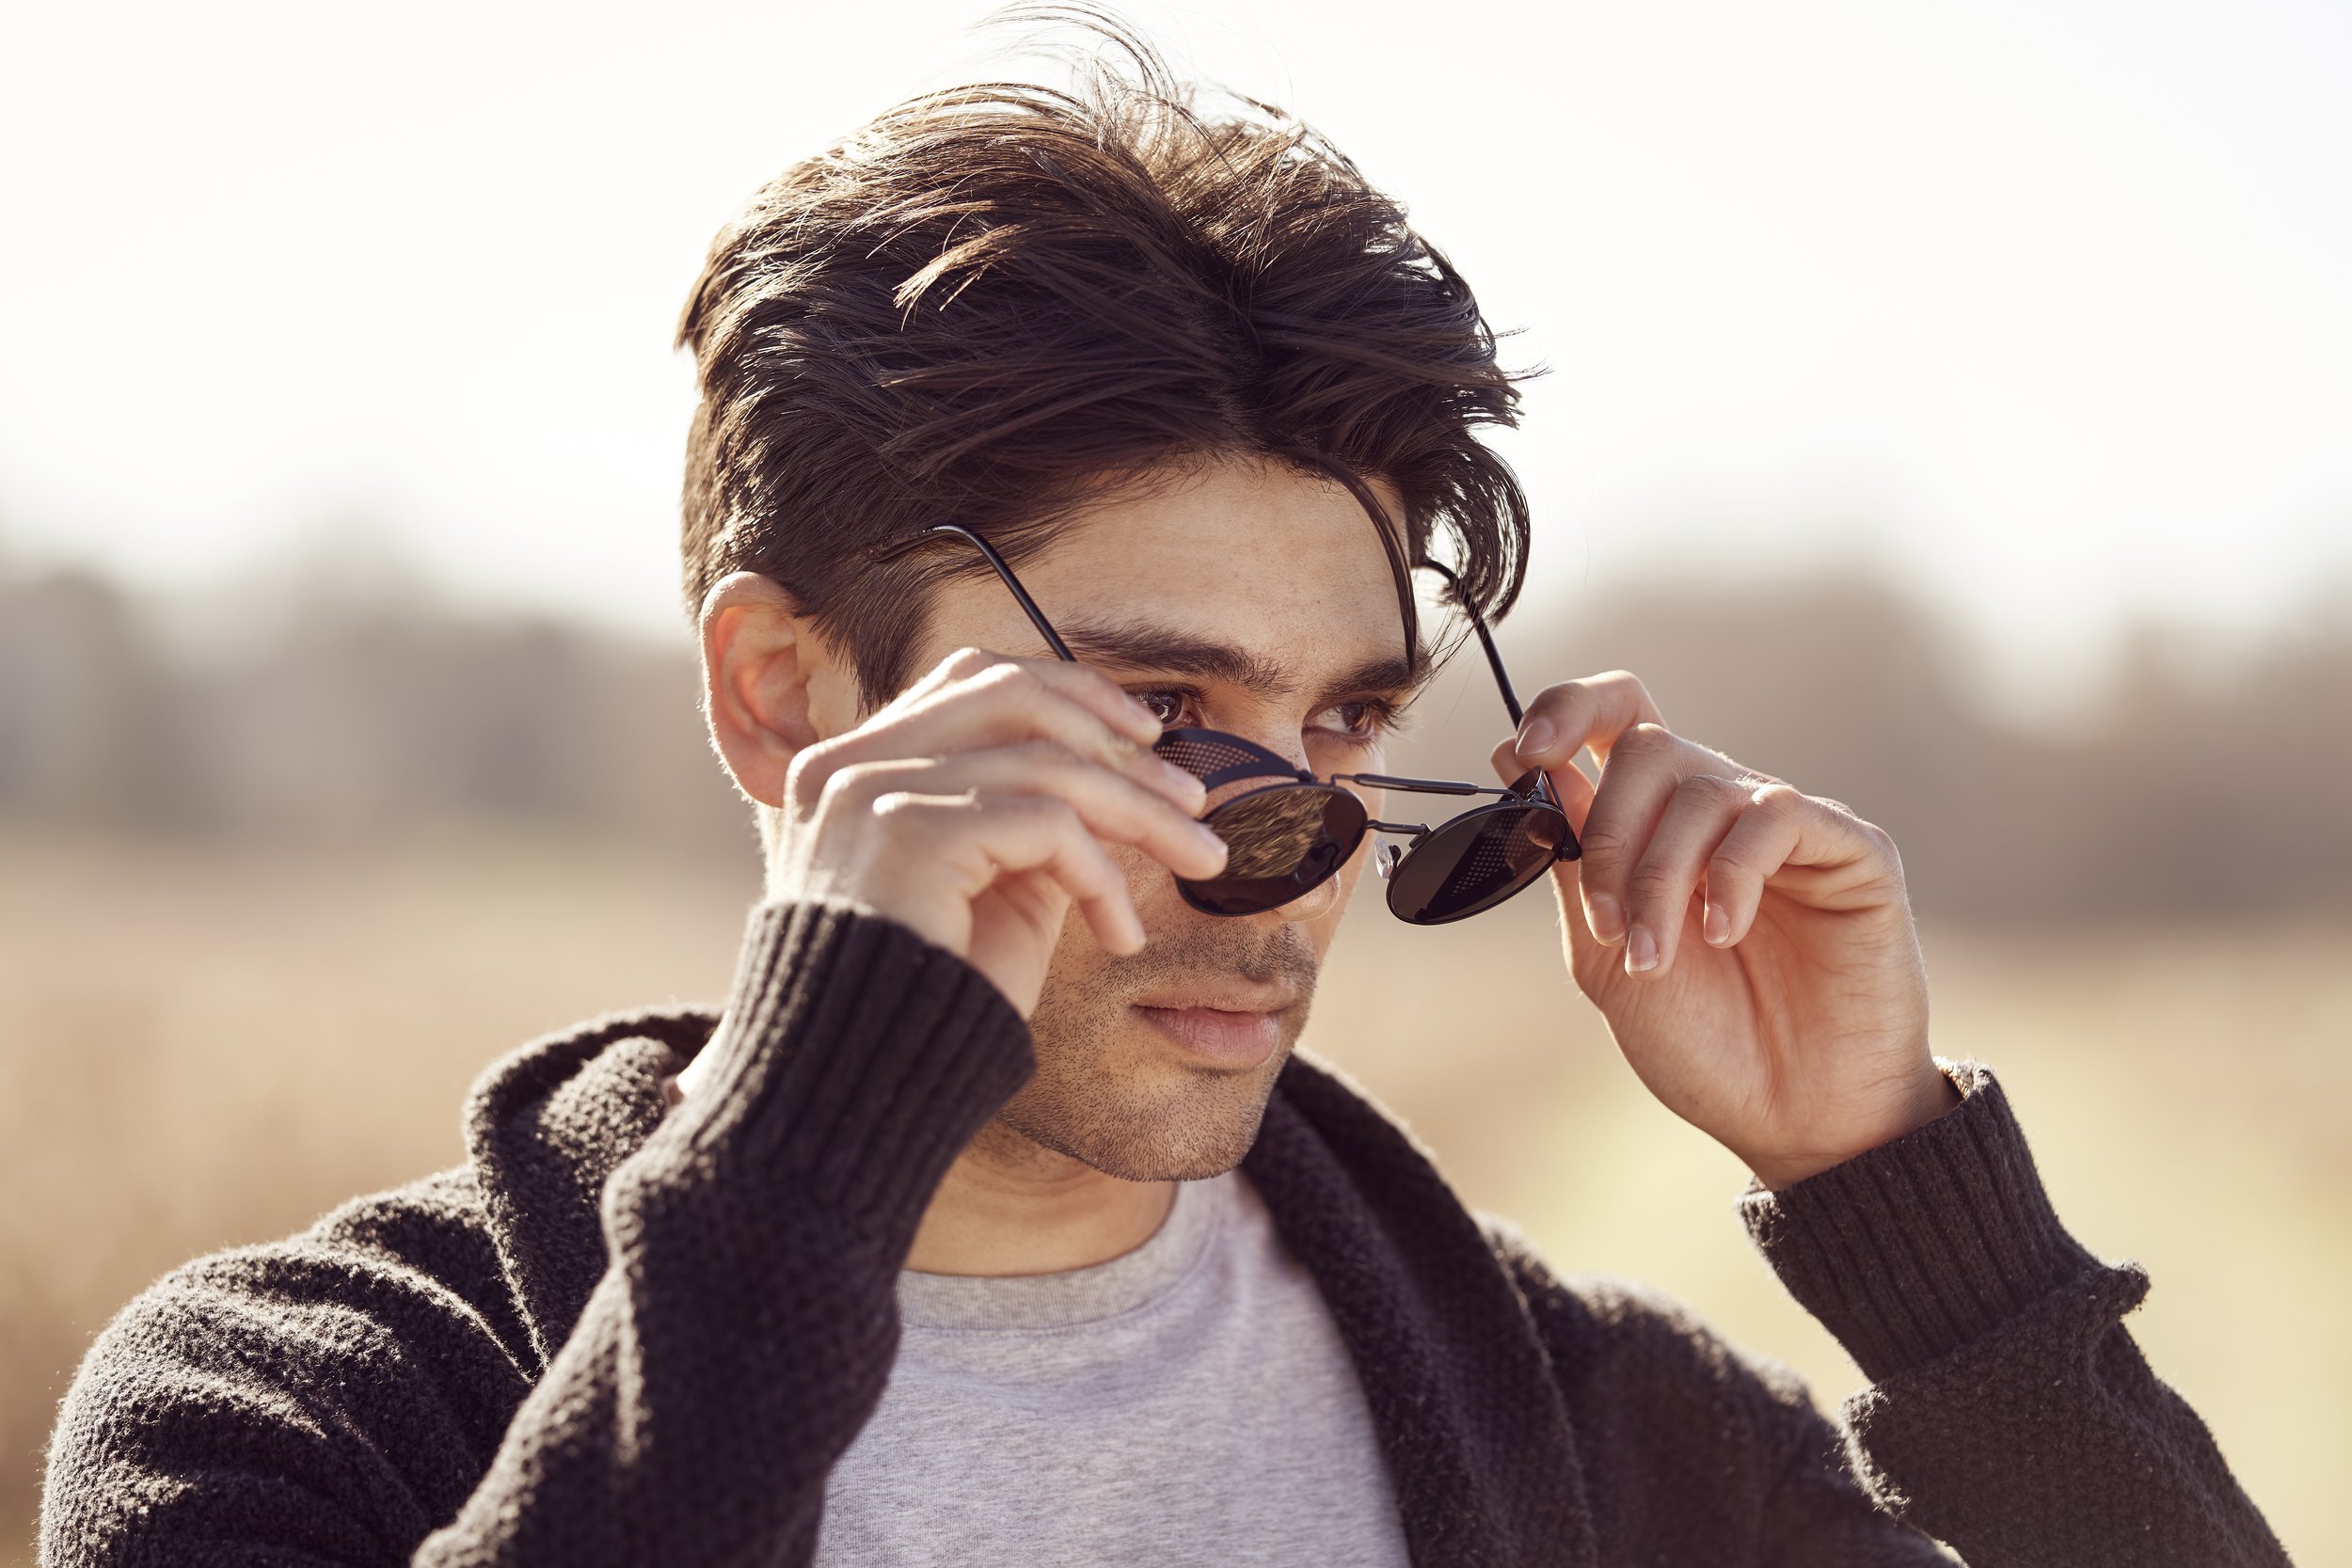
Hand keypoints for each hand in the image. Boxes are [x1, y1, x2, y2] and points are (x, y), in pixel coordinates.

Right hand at [774, 648, 1229, 1016]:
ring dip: (1143, 812)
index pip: (974, 676)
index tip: (1144, 735)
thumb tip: (1118, 777)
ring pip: (1047, 760)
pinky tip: (1121, 933)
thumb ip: (1027, 822)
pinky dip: (1103, 876)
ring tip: (1200, 859)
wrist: (851, 1082)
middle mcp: (850, 764)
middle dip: (1120, 743)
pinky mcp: (909, 832)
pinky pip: (1048, 825)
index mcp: (855, 766)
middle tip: (1192, 799)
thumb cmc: (926, 997)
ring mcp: (872, 791)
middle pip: (1015, 695)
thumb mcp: (987, 888)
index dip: (1071, 690)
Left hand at [1495, 670, 1955, 1188]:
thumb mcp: (1602, 955)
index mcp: (1658, 826)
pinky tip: (1721, 932)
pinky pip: (1775, 815)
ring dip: (1658, 876)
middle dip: (1608, 834)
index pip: (1616, 717)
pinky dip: (1730, 873)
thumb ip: (1570, 859)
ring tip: (1654, 956)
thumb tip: (1523, 762)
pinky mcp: (1850, 849)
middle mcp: (1721, 810)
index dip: (1566, 711)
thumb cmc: (1704, 1044)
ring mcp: (1787, 825)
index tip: (1525, 753)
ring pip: (1702, 784)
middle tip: (1606, 923)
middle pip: (1647, 744)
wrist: (1793, 1118)